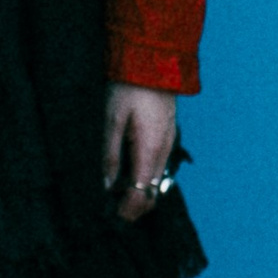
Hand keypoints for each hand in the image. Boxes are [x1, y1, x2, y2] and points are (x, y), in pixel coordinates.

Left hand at [102, 83, 179, 222]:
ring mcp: (169, 142)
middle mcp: (164, 150)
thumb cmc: (129, 88)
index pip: (142, 192)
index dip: (129, 208)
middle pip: (154, 191)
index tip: (113, 216)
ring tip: (117, 193)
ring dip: (140, 191)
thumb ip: (110, 155)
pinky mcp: (168, 134)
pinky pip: (159, 165)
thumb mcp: (112, 121)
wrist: (153, 61)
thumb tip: (108, 185)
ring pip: (158, 179)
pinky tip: (129, 173)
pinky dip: (146, 176)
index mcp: (150, 150)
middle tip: (113, 210)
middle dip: (135, 205)